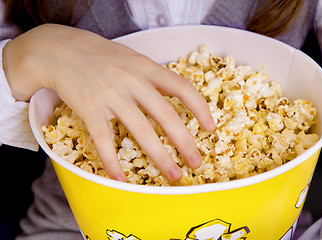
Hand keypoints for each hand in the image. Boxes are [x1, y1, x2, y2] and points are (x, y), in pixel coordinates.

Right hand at [3, 24, 214, 181]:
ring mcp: (111, 95)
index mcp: (146, 68)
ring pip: (141, 132)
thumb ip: (152, 76)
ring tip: (172, 175)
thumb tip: (175, 95)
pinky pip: (104, 140)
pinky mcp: (89, 108)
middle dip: (185, 143)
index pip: (182, 88)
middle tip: (196, 163)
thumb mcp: (132, 59)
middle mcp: (132, 81)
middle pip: (167, 116)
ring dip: (160, 157)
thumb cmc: (100, 57)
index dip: (200, 109)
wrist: (59, 51)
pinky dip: (112, 162)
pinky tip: (120, 179)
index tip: (209, 128)